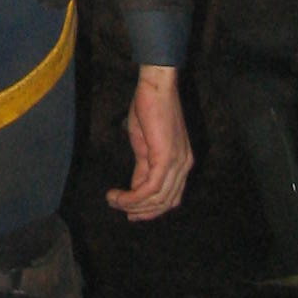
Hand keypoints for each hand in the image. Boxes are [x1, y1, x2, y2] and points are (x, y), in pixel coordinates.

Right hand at [106, 64, 192, 220]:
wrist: (156, 85)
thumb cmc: (149, 107)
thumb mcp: (144, 143)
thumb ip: (143, 167)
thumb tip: (135, 187)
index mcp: (181, 162)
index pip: (170, 196)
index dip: (151, 208)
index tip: (131, 212)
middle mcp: (184, 167)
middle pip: (165, 202)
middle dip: (143, 212)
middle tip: (122, 211)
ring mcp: (177, 163)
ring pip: (157, 199)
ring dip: (133, 205)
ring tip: (114, 201)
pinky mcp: (166, 159)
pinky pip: (150, 188)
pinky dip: (133, 196)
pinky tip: (119, 196)